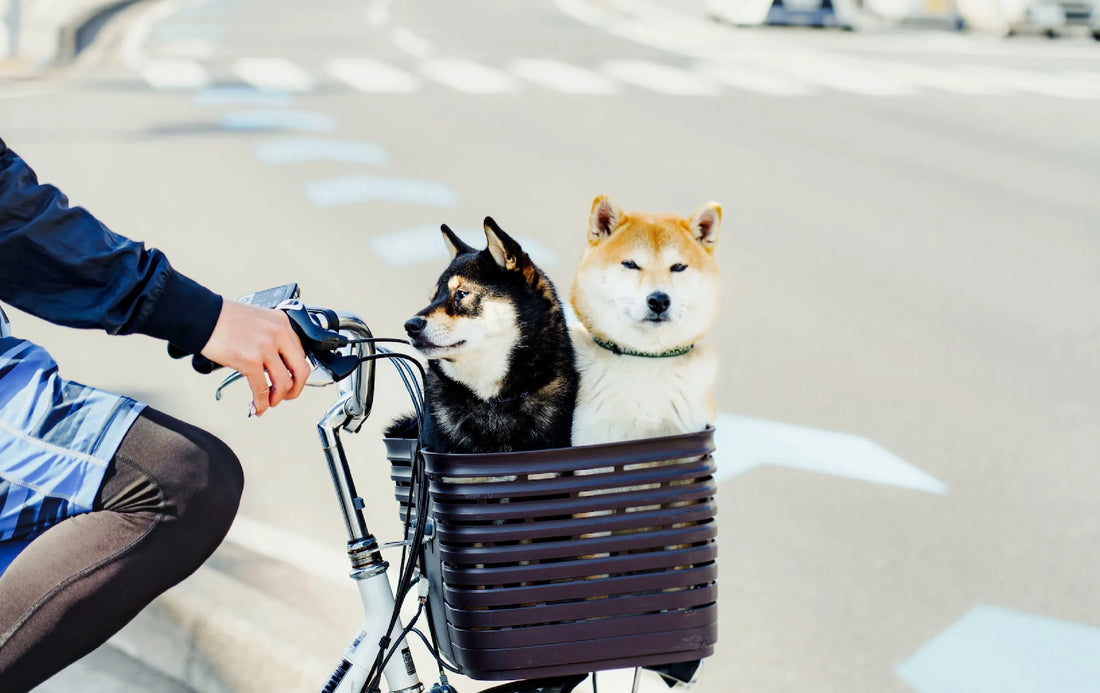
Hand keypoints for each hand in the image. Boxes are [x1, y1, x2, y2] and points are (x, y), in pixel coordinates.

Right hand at [200, 301, 310, 415]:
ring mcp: (265, 347)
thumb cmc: (223, 318)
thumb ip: (270, 338)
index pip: (299, 354)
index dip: (295, 372)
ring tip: (269, 402)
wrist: (202, 316)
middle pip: (301, 370)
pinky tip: (257, 406)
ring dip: (278, 399)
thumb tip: (275, 362)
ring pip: (284, 383)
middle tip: (287, 396)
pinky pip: (263, 389)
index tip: (289, 380)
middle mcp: (278, 334)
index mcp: (281, 323)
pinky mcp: (250, 360)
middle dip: (295, 389)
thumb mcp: (258, 321)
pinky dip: (262, 403)